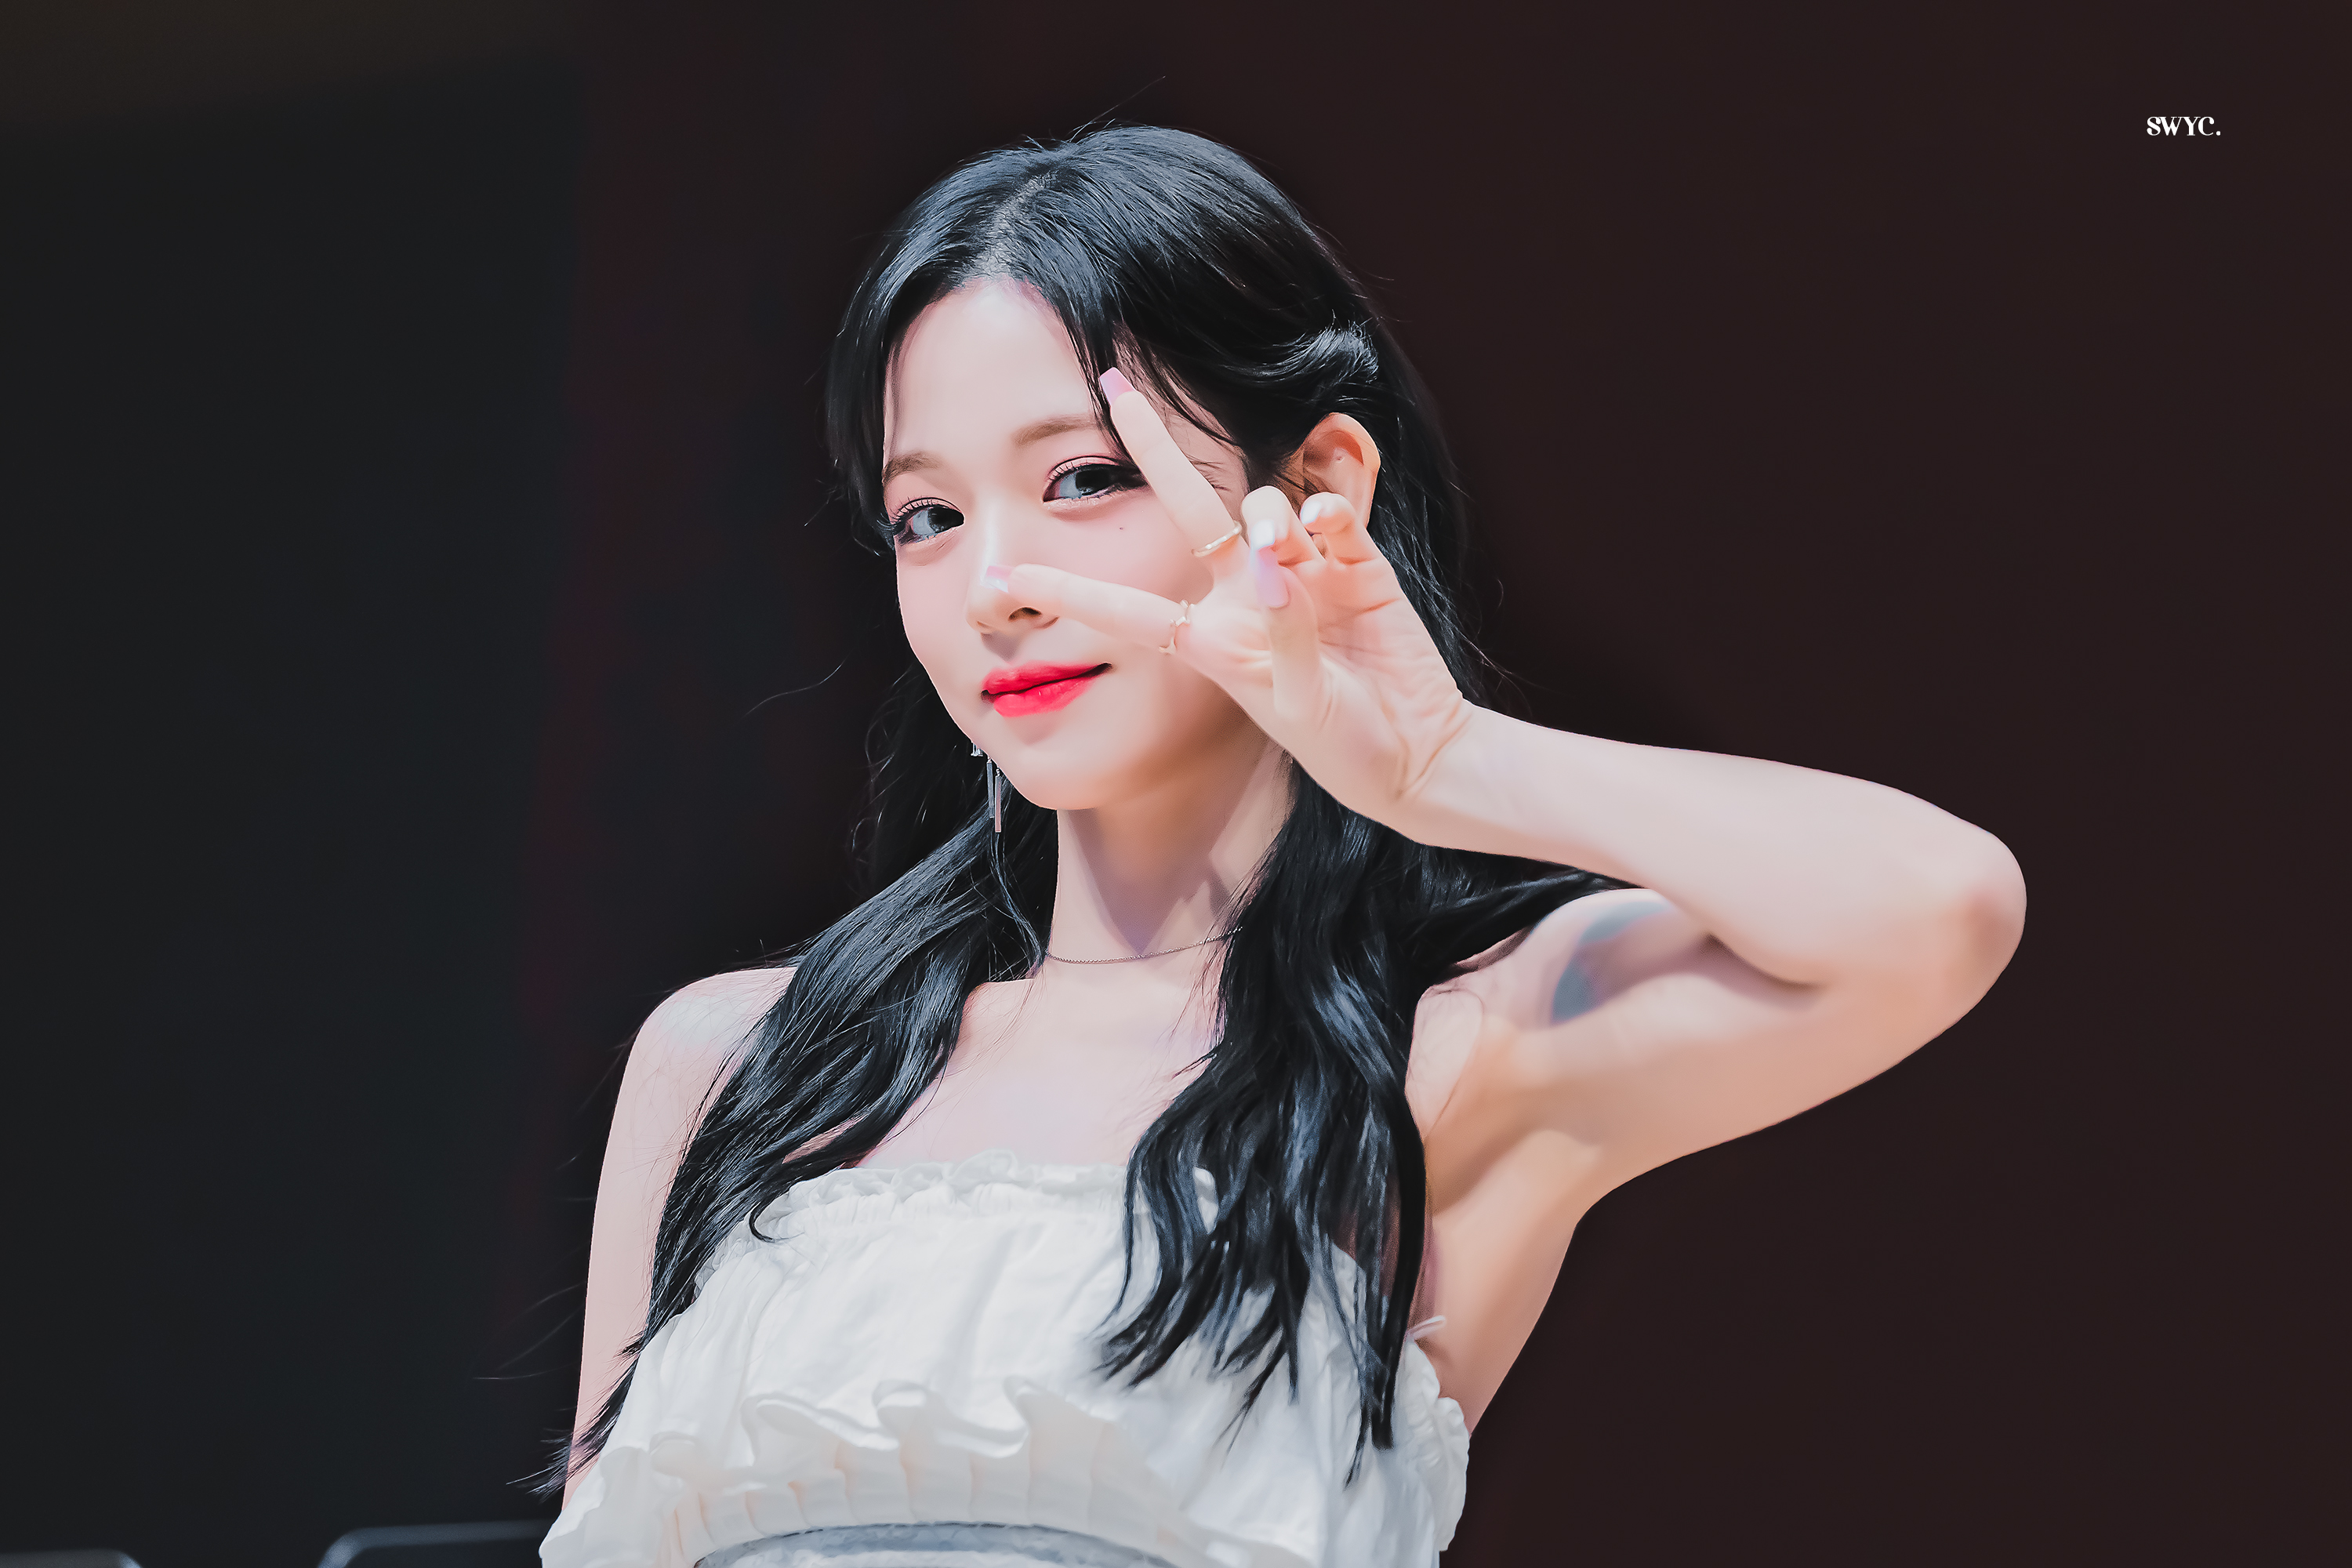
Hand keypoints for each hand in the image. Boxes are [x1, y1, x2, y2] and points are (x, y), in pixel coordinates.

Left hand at [998, 369, 1478, 837]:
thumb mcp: (1291, 702)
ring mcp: (1301, 572)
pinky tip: (1328, 529)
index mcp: (1209, 639)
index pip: (1126, 607)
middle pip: (1190, 506)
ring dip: (1269, 519)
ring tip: (1285, 549)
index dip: (1066, 589)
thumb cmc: (1340, 740)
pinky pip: (1330, 519)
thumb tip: (1276, 561)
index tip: (1000, 577)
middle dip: (1152, 446)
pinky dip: (1326, 517)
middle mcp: (1245, 593)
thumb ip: (1278, 631)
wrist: (1415, 753)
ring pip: (1264, 509)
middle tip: (1115, 386)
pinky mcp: (1356, 564)